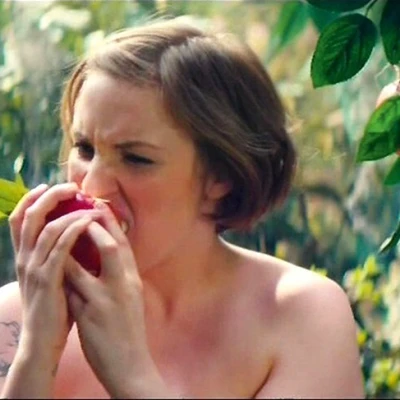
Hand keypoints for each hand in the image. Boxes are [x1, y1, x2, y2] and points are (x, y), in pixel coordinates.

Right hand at [8, 183, 101, 365]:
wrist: (42, 341)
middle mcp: (24, 259)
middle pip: (30, 216)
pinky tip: (88, 221)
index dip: (31, 199)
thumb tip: (72, 236)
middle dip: (49, 196)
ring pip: (46, 228)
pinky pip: (60, 247)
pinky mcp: (48, 279)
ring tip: (86, 202)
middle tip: (71, 187)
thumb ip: (55, 257)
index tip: (48, 186)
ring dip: (68, 210)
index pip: (19, 219)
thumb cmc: (52, 307)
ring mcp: (34, 268)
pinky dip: (74, 229)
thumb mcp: (49, 277)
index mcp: (23, 257)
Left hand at [64, 202, 155, 396]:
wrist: (130, 363)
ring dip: (75, 244)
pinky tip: (54, 265)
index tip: (98, 207)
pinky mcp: (92, 314)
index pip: (124, 244)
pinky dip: (64, 272)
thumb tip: (104, 255)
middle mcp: (124, 284)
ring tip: (62, 229)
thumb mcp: (130, 297)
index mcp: (133, 279)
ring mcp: (108, 298)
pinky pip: (73, 287)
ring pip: (89, 264)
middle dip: (96, 225)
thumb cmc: (128, 328)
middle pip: (113, 246)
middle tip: (81, 210)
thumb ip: (119, 275)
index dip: (111, 223)